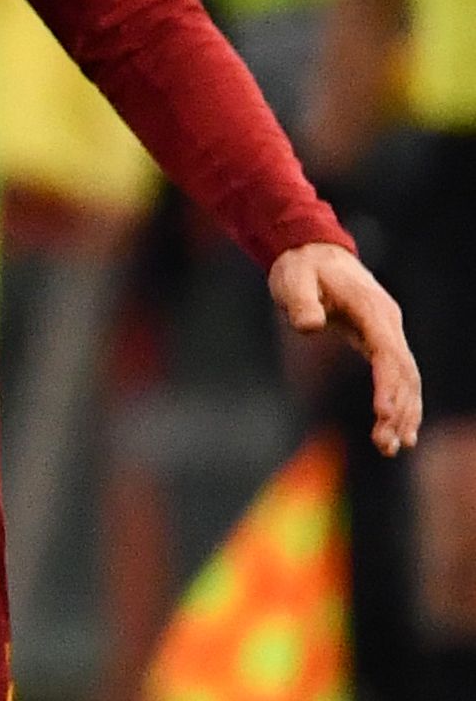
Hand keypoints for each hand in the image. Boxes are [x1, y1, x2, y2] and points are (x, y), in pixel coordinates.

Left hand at [273, 240, 421, 455]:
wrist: (313, 253)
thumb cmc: (301, 268)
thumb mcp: (293, 281)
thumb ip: (302, 303)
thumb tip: (310, 326)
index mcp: (371, 310)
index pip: (386, 353)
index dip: (387, 384)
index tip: (382, 413)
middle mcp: (388, 323)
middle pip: (403, 372)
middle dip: (398, 410)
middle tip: (386, 445)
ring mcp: (388, 332)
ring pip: (406, 378)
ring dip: (403, 413)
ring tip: (394, 447)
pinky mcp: (381, 341)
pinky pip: (397, 376)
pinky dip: (401, 403)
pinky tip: (399, 431)